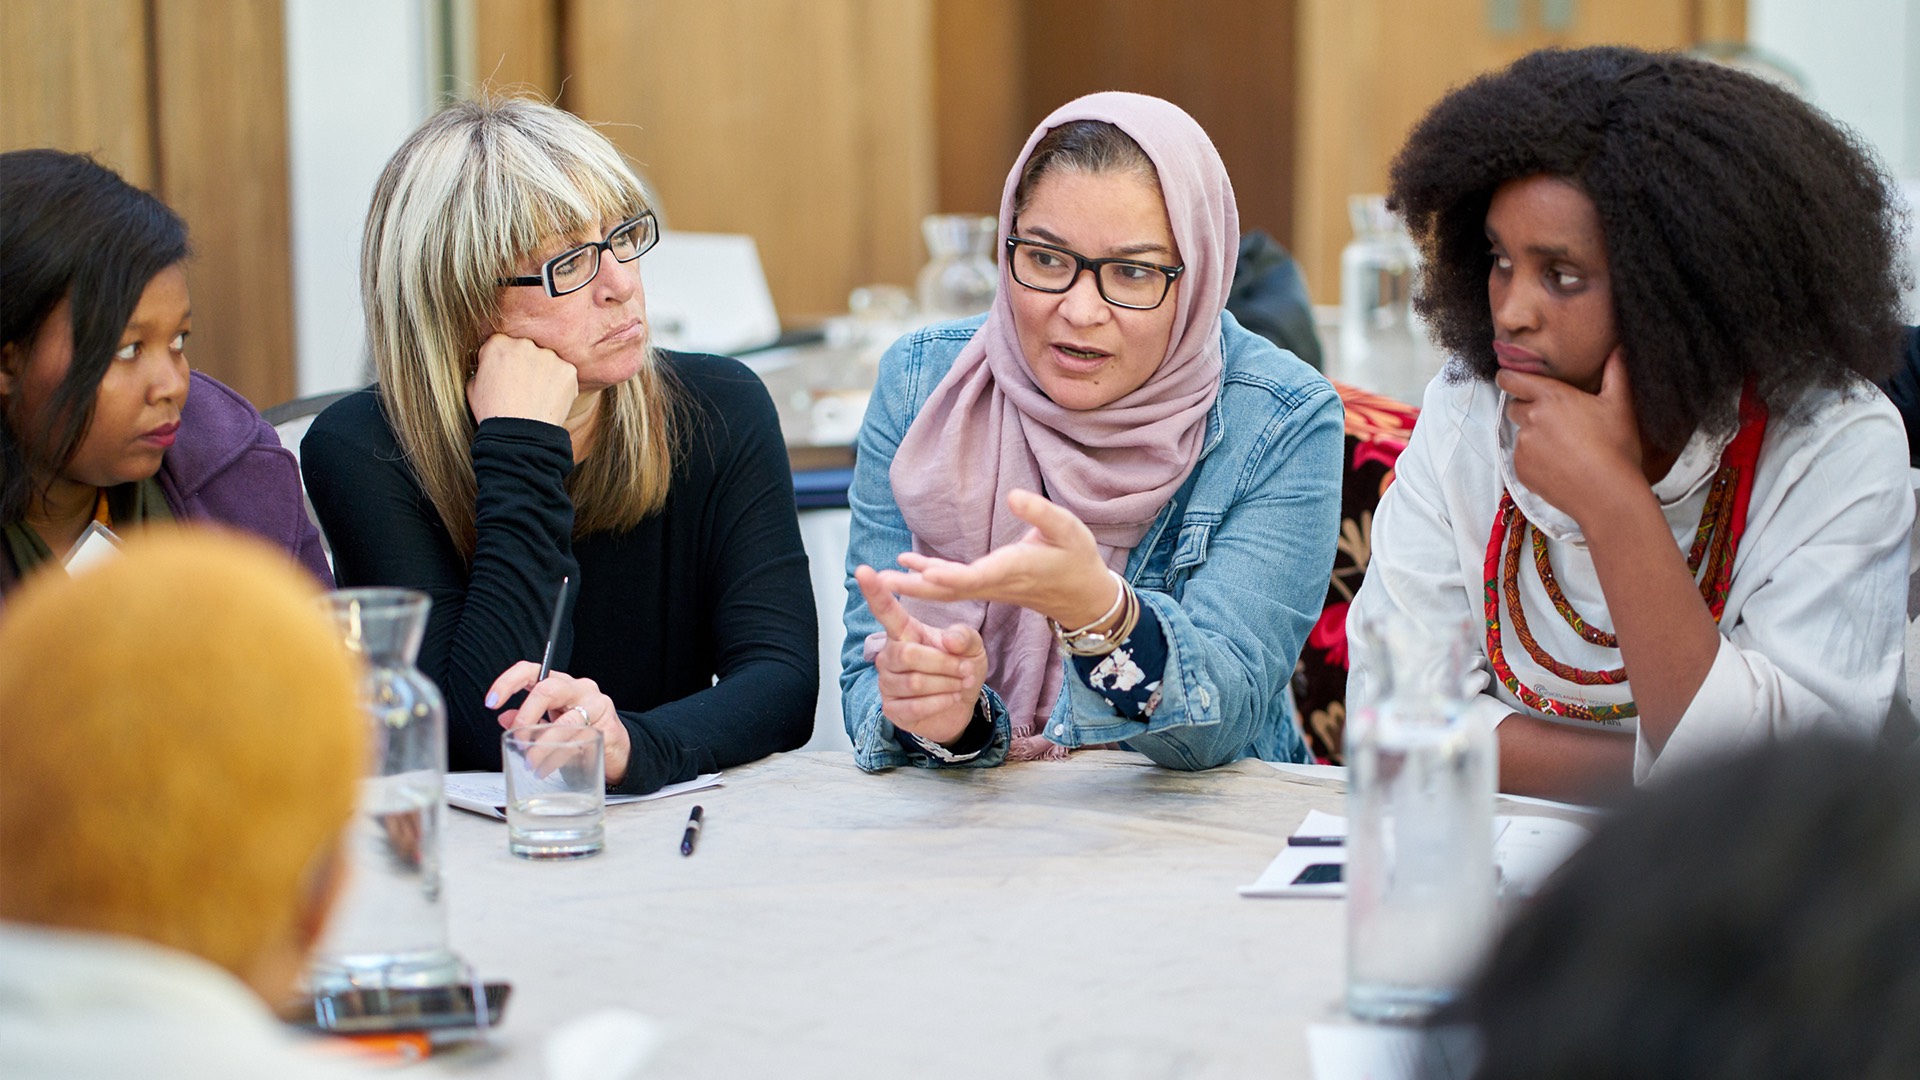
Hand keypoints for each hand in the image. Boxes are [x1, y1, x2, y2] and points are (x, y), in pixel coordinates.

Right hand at [467, 333, 578, 425]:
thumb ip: (481, 370)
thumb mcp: (472, 389)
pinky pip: (564, 374)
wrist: (520, 436)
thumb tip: (487, 367)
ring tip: (536, 398)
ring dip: (544, 374)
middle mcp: (524, 344)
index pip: (502, 345)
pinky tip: (550, 401)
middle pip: (526, 350)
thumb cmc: (492, 414)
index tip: (504, 377)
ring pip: (547, 361)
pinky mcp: (568, 370)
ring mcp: (548, 356)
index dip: (502, 362)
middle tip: (523, 389)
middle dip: (525, 365)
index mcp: (497, 344)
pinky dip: (560, 386)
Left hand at [486, 661, 630, 785]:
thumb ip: (529, 718)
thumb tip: (504, 718)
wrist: (618, 748)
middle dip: (526, 716)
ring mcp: (595, 705)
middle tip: (518, 738)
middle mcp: (578, 688)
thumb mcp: (552, 722)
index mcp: (560, 683)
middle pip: (547, 689)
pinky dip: (557, 758)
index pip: (531, 670)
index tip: (491, 702)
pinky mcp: (606, 727)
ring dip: (542, 745)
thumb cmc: (582, 731)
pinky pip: (577, 742)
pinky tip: (547, 768)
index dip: (508, 682)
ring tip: (531, 762)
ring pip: (564, 721)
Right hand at [855, 565, 987, 745]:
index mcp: (905, 631)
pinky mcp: (892, 708)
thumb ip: (963, 637)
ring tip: (962, 682)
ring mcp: (887, 682)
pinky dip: (940, 702)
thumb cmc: (960, 668)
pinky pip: (915, 706)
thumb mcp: (972, 646)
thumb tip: (948, 642)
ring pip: (914, 682)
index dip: (874, 591)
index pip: (886, 610)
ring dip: (946, 684)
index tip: (863, 570)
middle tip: (965, 669)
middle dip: (944, 663)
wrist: (960, 704)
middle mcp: (890, 654)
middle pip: (909, 654)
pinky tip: (951, 698)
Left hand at [874, 489, 1118, 627]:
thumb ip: (1040, 513)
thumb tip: (1012, 494)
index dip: (950, 575)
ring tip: (881, 578)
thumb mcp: (1068, 530)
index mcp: (1014, 569)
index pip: (977, 576)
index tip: (925, 572)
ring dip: (913, 585)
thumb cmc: (1076, 558)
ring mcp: (989, 588)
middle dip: (915, 586)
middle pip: (949, 590)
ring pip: (946, 592)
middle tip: (880, 582)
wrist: (1083, 596)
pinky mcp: (987, 587)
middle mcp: (996, 583)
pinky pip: (952, 587)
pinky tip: (908, 567)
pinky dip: (928, 579)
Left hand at [1496, 349, 1644, 526]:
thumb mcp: (1621, 404)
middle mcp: (1530, 419)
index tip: (1512, 380)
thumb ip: (1616, 371)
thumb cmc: (1616, 447)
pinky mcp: (1520, 470)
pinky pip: (1522, 458)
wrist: (1607, 494)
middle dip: (1529, 409)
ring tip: (1564, 447)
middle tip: (1557, 421)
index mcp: (1550, 397)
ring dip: (1535, 436)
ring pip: (1521, 434)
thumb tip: (1618, 348)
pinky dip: (1535, 460)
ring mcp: (1523, 446)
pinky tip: (1560, 465)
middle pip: (1516, 407)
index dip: (1509, 377)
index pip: (1511, 379)